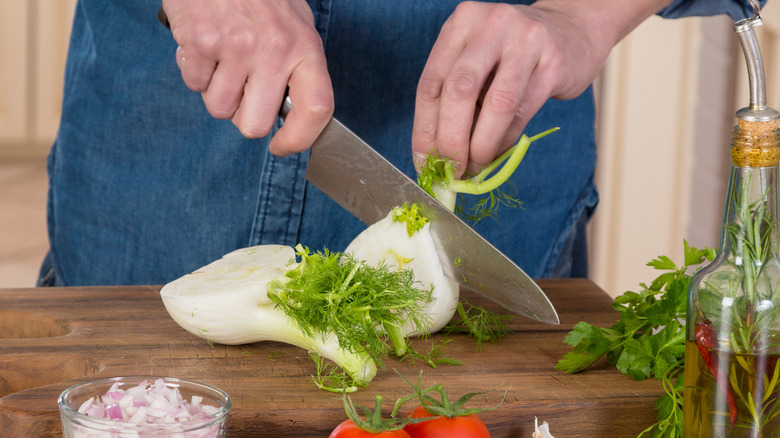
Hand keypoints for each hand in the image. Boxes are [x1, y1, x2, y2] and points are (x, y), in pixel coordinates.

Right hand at [162, 0, 333, 154]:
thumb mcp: (295, 24)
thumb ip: (297, 67)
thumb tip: (291, 113)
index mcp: (304, 48)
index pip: (316, 109)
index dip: (300, 139)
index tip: (282, 146)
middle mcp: (273, 51)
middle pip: (255, 125)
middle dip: (244, 116)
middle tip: (243, 91)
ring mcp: (235, 48)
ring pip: (219, 109)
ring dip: (217, 91)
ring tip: (224, 58)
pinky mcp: (199, 43)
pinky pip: (193, 85)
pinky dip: (195, 71)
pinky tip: (205, 46)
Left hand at [412, 0, 671, 176]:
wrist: (572, 31)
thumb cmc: (512, 55)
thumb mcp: (477, 62)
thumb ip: (454, 98)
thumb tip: (435, 156)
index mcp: (462, 23)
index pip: (431, 83)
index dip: (424, 129)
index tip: (426, 162)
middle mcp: (490, 25)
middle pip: (459, 92)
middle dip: (451, 140)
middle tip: (452, 170)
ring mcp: (525, 40)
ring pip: (495, 104)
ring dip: (481, 145)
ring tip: (475, 167)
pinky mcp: (554, 61)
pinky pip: (523, 111)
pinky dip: (505, 140)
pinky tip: (497, 152)